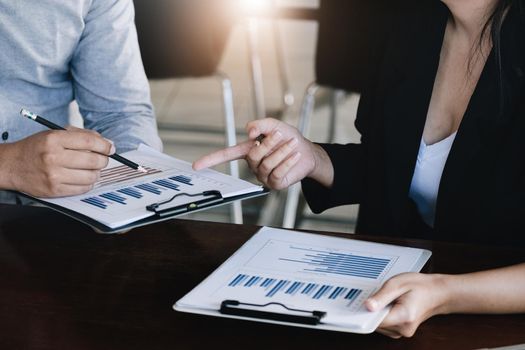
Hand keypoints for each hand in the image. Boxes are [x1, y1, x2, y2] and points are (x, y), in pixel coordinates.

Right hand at [1, 127, 114, 196]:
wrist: (11, 165)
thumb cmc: (37, 148)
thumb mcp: (55, 134)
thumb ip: (81, 135)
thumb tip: (106, 143)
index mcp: (54, 139)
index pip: (89, 141)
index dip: (105, 145)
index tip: (111, 148)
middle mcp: (53, 157)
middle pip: (94, 160)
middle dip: (103, 160)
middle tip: (101, 159)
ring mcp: (54, 175)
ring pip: (91, 176)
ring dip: (96, 173)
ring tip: (90, 169)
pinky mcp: (54, 190)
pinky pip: (83, 189)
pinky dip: (87, 183)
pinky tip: (82, 178)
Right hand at [193, 118, 332, 189]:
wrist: (307, 152)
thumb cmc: (288, 138)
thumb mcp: (274, 125)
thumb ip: (261, 124)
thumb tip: (249, 131)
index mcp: (247, 150)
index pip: (226, 156)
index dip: (211, 160)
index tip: (196, 166)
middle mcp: (253, 165)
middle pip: (252, 156)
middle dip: (267, 144)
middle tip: (279, 135)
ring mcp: (263, 176)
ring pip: (267, 165)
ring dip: (281, 152)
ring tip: (292, 144)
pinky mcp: (275, 184)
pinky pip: (277, 173)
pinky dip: (288, 162)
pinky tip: (295, 155)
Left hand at [365, 273, 450, 337]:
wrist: (437, 292)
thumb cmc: (420, 286)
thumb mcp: (397, 284)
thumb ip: (381, 296)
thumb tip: (367, 306)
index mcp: (404, 317)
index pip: (375, 320)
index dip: (365, 312)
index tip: (358, 305)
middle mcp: (403, 328)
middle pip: (375, 323)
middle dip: (372, 309)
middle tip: (377, 295)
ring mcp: (402, 331)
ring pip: (378, 324)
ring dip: (378, 312)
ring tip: (388, 298)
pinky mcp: (400, 330)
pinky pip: (384, 324)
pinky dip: (382, 314)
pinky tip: (389, 304)